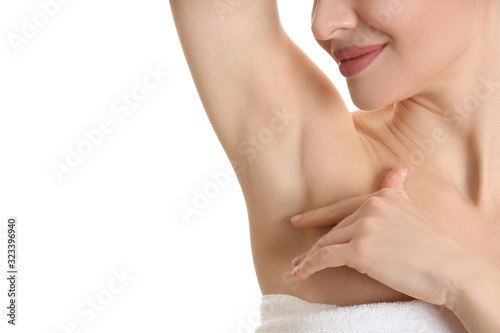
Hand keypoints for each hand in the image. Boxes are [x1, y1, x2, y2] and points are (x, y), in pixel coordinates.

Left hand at [290, 166, 471, 305]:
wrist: (452, 269)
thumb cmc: (434, 245)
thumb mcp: (413, 209)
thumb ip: (397, 191)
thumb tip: (398, 170)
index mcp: (380, 197)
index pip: (341, 207)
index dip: (316, 216)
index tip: (297, 221)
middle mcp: (370, 208)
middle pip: (334, 229)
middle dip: (316, 246)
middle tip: (300, 258)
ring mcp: (364, 228)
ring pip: (327, 243)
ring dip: (309, 258)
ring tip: (298, 268)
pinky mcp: (360, 251)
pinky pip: (326, 258)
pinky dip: (310, 266)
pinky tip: (302, 273)